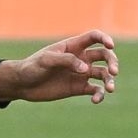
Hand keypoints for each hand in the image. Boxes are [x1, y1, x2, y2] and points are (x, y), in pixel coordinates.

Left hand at [0, 30, 117, 104]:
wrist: (23, 85)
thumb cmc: (32, 67)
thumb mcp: (46, 60)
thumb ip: (66, 61)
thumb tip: (86, 69)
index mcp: (73, 46)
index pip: (94, 37)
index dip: (105, 39)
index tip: (110, 46)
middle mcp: (81, 58)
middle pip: (104, 56)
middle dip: (112, 62)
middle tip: (114, 71)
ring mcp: (81, 73)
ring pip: (103, 74)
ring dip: (110, 80)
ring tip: (110, 89)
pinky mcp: (79, 88)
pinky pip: (95, 90)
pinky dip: (99, 95)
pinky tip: (96, 100)